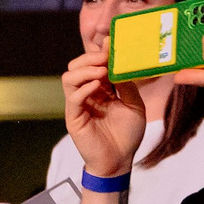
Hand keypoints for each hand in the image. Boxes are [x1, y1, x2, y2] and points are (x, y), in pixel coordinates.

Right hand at [61, 52, 147, 177]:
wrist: (119, 161)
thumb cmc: (127, 135)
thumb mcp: (134, 106)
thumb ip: (127, 86)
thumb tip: (121, 64)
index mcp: (100, 89)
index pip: (94, 64)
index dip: (100, 52)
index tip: (111, 42)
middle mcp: (86, 93)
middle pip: (76, 66)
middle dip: (90, 58)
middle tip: (105, 57)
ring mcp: (78, 105)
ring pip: (69, 78)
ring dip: (84, 70)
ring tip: (101, 71)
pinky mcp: (74, 117)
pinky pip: (73, 98)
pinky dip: (84, 88)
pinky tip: (98, 87)